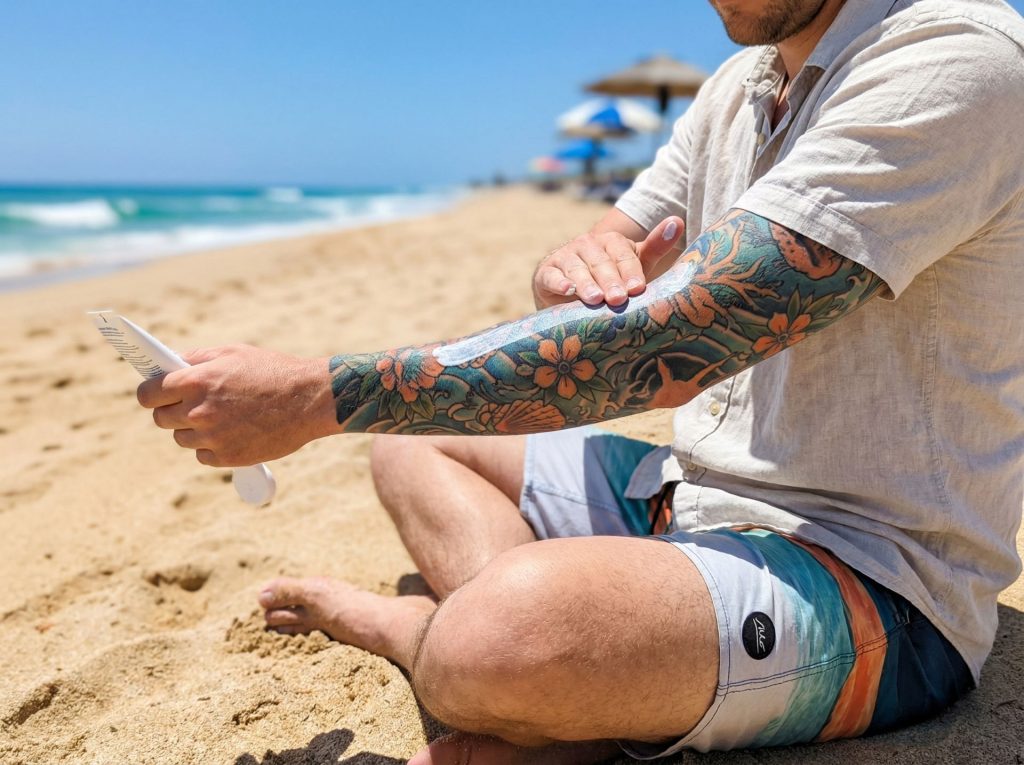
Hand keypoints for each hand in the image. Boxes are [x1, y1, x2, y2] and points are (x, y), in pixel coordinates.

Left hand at [136, 345, 339, 466]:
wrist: (310, 399)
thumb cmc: (272, 371)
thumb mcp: (232, 353)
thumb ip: (195, 359)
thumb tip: (167, 366)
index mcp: (196, 381)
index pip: (147, 394)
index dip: (150, 393)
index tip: (155, 394)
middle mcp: (199, 412)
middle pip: (161, 418)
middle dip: (172, 410)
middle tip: (192, 404)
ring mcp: (213, 437)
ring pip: (182, 438)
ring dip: (194, 430)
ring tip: (222, 417)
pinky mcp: (227, 458)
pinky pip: (203, 456)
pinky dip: (213, 447)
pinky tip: (233, 432)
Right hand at [532, 216, 683, 308]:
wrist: (571, 294)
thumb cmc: (612, 280)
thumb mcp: (636, 265)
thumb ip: (656, 246)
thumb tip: (677, 220)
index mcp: (611, 241)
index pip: (622, 255)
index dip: (630, 272)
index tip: (638, 288)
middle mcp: (587, 244)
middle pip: (601, 264)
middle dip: (610, 282)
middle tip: (619, 299)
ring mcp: (565, 256)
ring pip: (577, 270)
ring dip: (586, 284)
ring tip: (595, 299)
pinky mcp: (546, 271)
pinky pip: (552, 276)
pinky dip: (559, 283)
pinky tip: (567, 291)